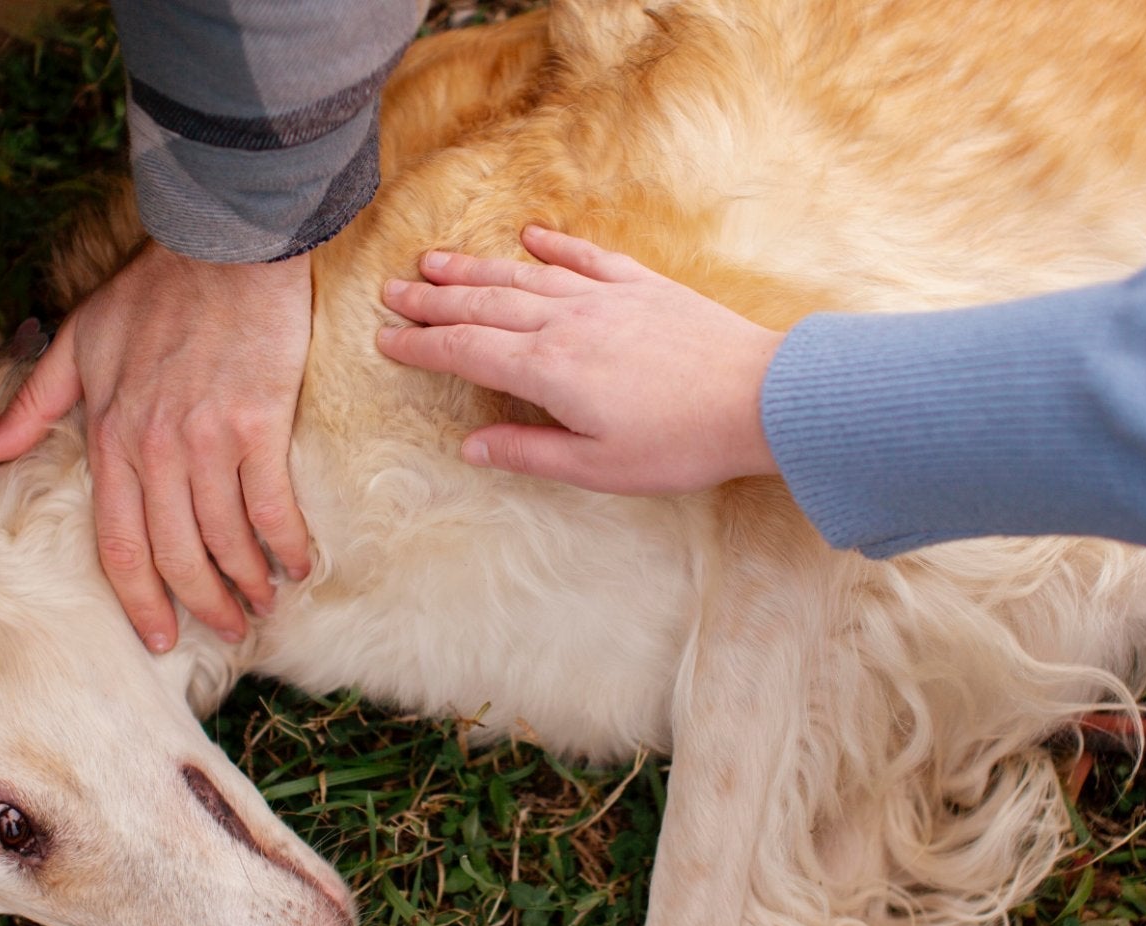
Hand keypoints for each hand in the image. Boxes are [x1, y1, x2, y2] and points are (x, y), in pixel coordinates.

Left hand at [0, 243, 312, 650]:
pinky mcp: (257, 425)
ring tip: (262, 604)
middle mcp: (154, 451)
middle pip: (175, 556)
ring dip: (247, 583)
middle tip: (226, 630)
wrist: (222, 243)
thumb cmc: (153, 290)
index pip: (120, 545)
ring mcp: (207, 441)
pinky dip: (286, 544)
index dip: (140, 601)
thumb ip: (32, 404)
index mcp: (110, 438)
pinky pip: (270, 506)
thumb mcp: (77, 342)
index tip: (158, 637)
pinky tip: (300, 566)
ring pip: (225, 540)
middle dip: (201, 605)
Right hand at [377, 225, 784, 494]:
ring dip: (475, 268)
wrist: (759, 398)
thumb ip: (529, 453)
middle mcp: (566, 324)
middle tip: (392, 290)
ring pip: (524, 276)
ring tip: (435, 261)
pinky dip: (553, 246)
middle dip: (432, 299)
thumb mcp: (598, 468)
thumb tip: (471, 447)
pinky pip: (586, 258)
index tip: (385, 340)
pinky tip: (530, 237)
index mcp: (548, 371)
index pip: (466, 352)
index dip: (421, 346)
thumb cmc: (680, 444)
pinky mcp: (643, 287)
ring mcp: (605, 298)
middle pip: (483, 305)